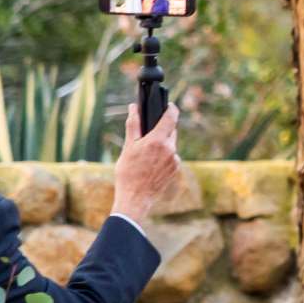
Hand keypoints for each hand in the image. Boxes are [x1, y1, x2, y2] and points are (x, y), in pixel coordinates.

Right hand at [112, 102, 182, 226]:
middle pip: (171, 130)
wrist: (135, 198)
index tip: (169, 104)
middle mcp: (170, 149)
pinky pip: (172, 156)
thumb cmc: (128, 172)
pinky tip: (152, 162)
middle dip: (162, 128)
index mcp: (158, 140)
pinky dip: (164, 154)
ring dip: (162, 142)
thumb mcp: (128, 146)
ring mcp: (174, 160)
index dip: (171, 108)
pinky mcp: (175, 169)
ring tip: (147, 151)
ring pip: (171, 144)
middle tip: (148, 132)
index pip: (171, 117)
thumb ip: (133, 124)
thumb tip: (133, 107)